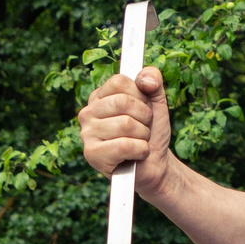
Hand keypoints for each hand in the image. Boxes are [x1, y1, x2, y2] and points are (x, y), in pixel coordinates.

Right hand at [77, 67, 174, 192]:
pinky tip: (136, 155)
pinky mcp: (92, 154)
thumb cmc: (152, 132)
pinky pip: (124, 145)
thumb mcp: (157, 102)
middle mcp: (88, 113)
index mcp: (99, 97)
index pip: (120, 81)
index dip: (141, 96)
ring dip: (143, 136)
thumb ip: (154, 81)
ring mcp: (87, 134)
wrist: (155, 164)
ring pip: (125, 124)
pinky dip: (140, 150)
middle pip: (122, 102)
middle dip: (144, 117)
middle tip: (144, 129)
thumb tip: (145, 79)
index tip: (144, 109)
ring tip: (139, 142)